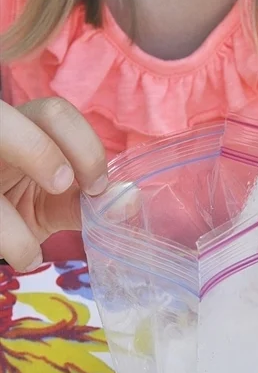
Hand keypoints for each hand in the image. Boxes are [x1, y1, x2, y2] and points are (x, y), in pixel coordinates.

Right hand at [0, 98, 107, 270]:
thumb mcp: (55, 201)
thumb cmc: (20, 203)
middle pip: (5, 118)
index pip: (54, 112)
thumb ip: (89, 199)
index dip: (83, 146)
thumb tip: (129, 199)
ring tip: (30, 254)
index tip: (98, 187)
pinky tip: (22, 260)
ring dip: (7, 223)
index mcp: (23, 125)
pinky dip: (7, 241)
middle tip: (63, 188)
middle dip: (40, 152)